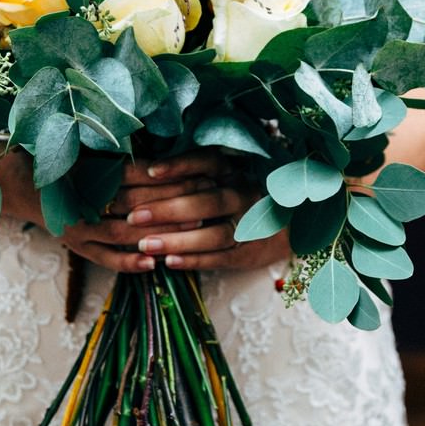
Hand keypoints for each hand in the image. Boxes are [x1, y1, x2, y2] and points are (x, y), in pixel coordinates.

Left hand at [115, 149, 290, 274]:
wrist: (290, 225)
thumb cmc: (240, 196)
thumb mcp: (224, 176)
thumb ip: (193, 172)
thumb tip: (143, 171)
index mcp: (235, 171)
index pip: (208, 163)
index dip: (180, 166)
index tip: (151, 171)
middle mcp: (244, 195)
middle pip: (206, 201)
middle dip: (168, 209)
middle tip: (134, 216)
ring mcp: (250, 225)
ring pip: (214, 234)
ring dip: (178, 240)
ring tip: (145, 245)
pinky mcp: (249, 252)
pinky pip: (221, 258)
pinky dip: (195, 260)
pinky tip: (169, 262)